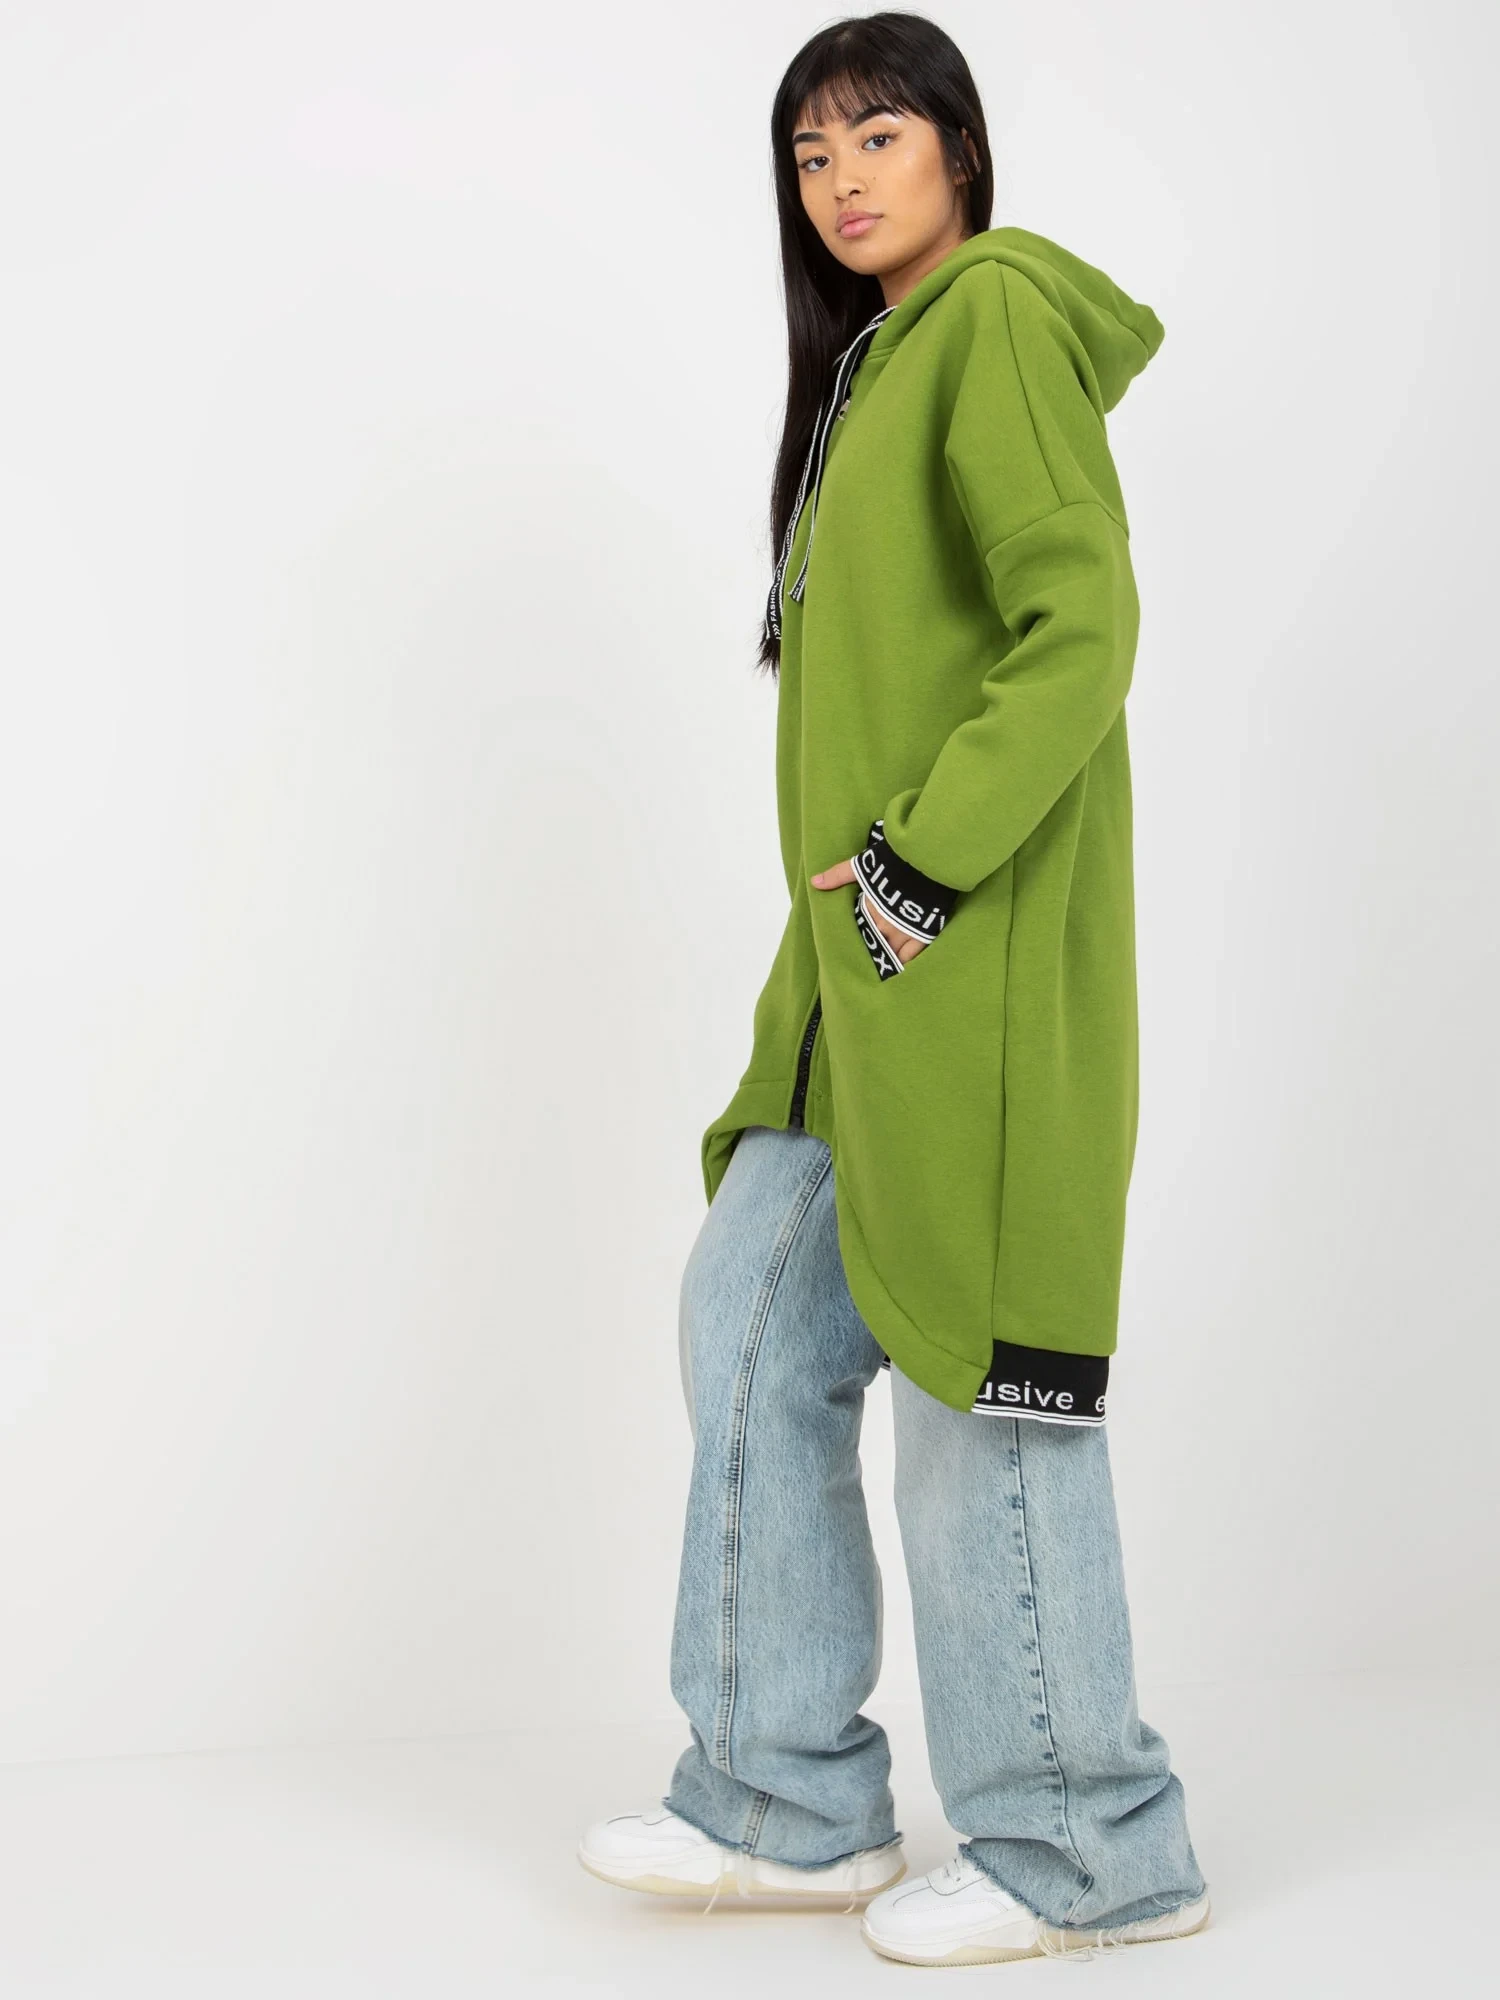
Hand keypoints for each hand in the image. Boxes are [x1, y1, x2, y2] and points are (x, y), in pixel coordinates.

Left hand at [811, 856, 930, 965]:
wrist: (924, 863)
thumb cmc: (892, 863)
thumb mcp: (862, 866)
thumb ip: (838, 875)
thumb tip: (814, 882)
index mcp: (868, 911)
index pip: (857, 930)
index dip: (855, 936)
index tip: (850, 944)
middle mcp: (884, 927)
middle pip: (872, 944)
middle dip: (869, 951)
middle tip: (864, 962)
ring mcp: (903, 933)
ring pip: (890, 953)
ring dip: (884, 958)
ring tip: (879, 968)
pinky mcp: (922, 935)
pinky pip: (911, 956)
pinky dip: (904, 962)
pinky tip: (898, 968)